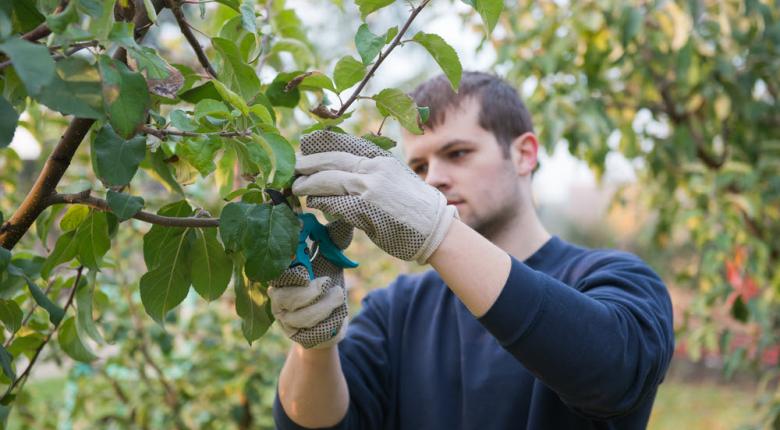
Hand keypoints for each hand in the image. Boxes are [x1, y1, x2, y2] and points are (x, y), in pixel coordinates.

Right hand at [268, 219, 352, 348]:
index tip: (307, 267)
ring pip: (300, 316)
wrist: (330, 322)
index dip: (290, 269)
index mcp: (282, 274)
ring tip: (338, 296)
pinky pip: (311, 332)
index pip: (277, 272)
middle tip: (327, 282)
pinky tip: (336, 316)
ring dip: (324, 306)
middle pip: (284, 296)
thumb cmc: (326, 285)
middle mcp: (277, 297)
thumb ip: (333, 239)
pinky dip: (328, 322)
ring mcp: (285, 319)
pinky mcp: (296, 336)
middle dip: (310, 291)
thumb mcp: (331, 260)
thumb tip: (344, 215)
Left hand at [292, 130, 457, 263]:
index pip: (343, 145)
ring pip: (327, 180)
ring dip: (308, 184)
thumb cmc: (415, 207)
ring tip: (297, 187)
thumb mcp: (395, 178)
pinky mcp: (364, 210)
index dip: (320, 146)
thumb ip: (371, 172)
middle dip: (308, 164)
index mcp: (380, 159)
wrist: (435, 228)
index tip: (305, 147)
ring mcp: (368, 189)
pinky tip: (313, 202)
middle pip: (330, 161)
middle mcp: (373, 169)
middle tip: (293, 168)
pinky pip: (334, 203)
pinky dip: (320, 201)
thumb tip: (345, 172)